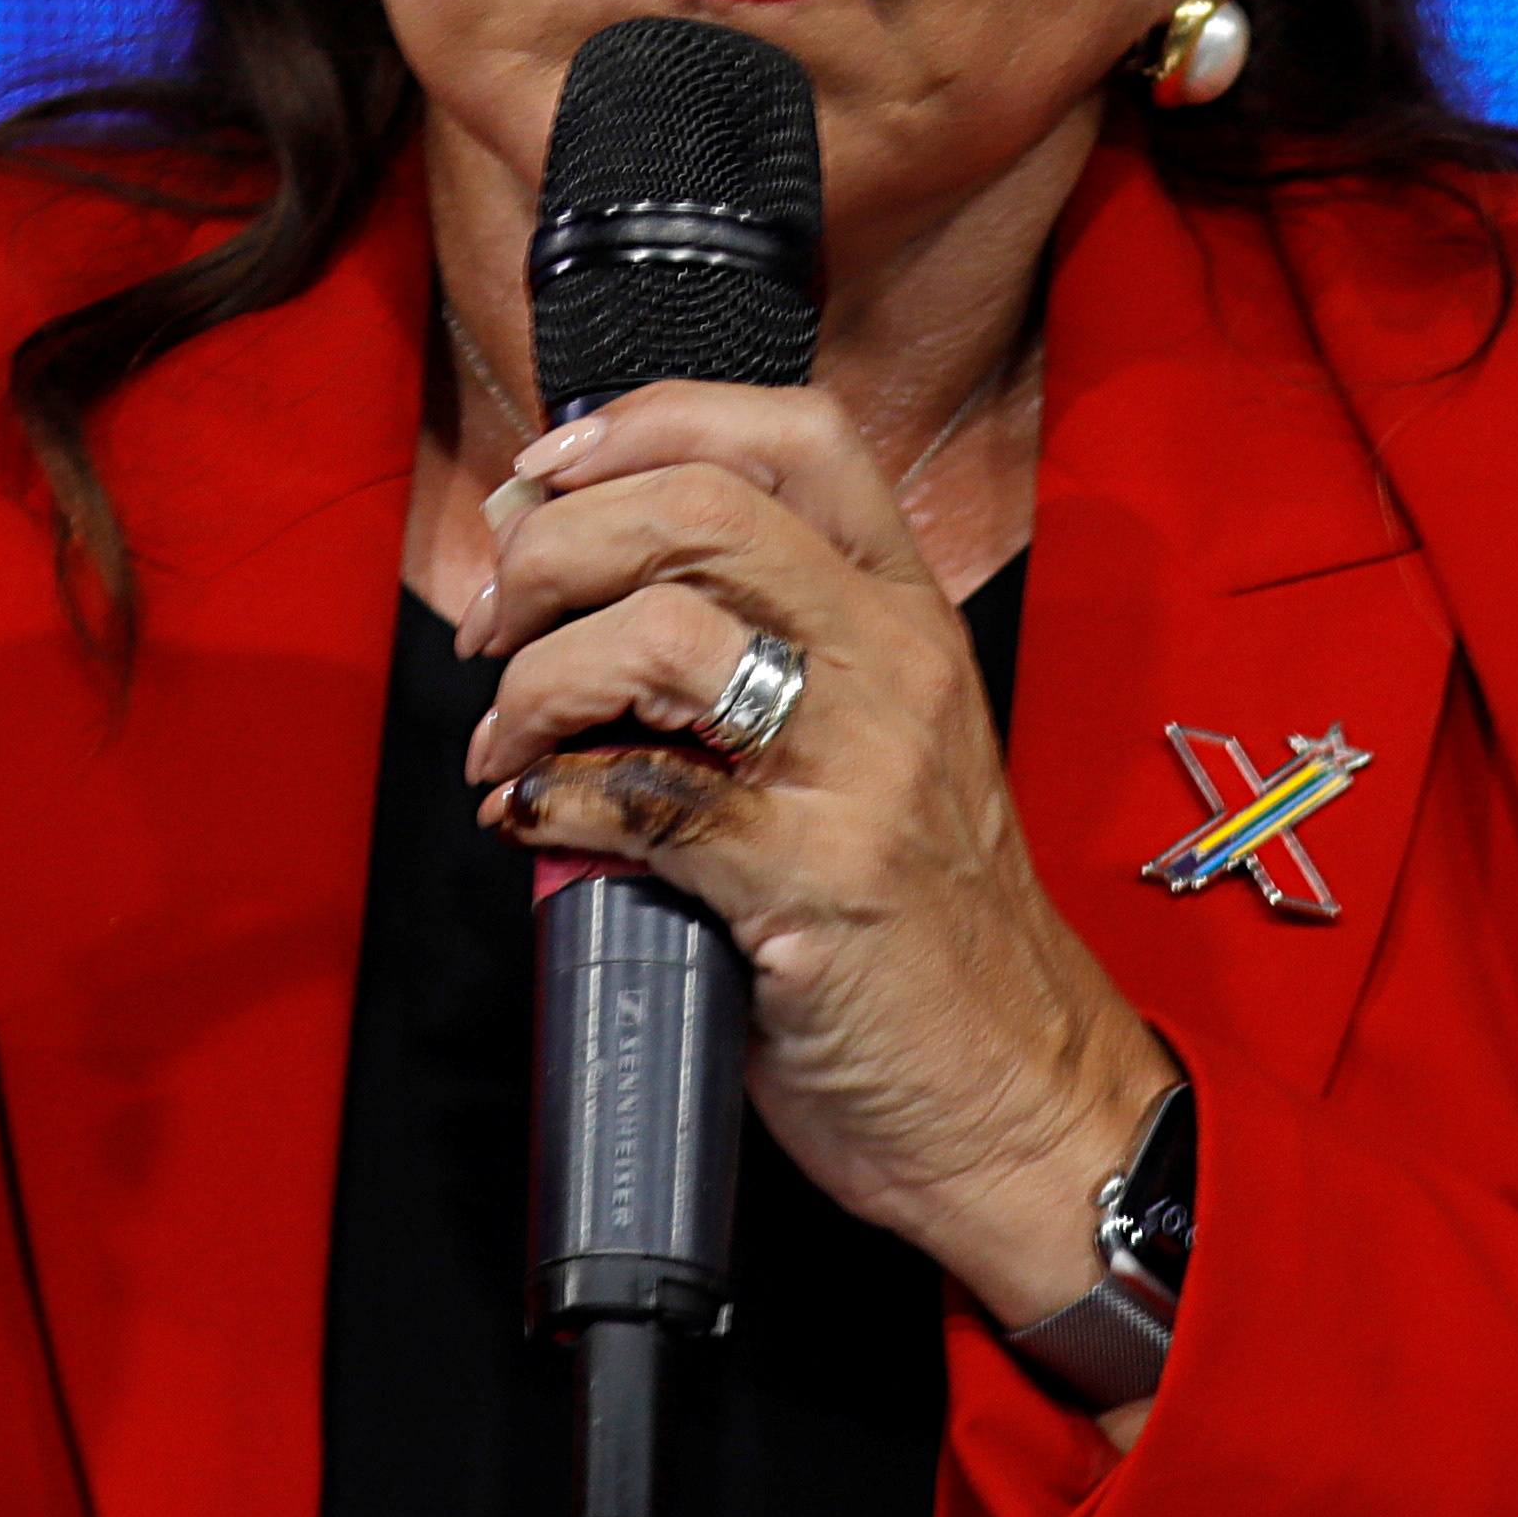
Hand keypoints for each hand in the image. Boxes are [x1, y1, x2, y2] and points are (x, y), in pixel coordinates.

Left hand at [452, 381, 1171, 1340]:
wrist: (1022, 1093)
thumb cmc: (925, 931)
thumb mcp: (873, 753)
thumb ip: (758, 664)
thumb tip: (567, 598)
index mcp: (907, 617)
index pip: (793, 435)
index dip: (646, 422)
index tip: (545, 474)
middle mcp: (895, 668)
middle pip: (701, 506)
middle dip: (554, 545)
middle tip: (495, 622)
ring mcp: (862, 771)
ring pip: (665, 630)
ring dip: (542, 677)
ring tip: (510, 738)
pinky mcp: (815, 883)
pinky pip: (645, 799)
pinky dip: (550, 798)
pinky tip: (525, 817)